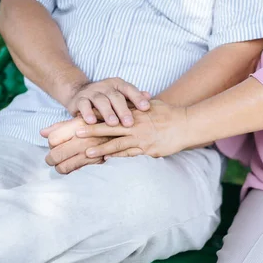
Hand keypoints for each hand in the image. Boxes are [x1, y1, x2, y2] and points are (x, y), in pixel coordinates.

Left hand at [41, 118, 110, 173]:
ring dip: (61, 168)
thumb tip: (42, 133)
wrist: (129, 127)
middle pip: (56, 154)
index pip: (52, 139)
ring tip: (61, 166)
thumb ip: (62, 126)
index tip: (54, 146)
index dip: (50, 144)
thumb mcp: (83, 120)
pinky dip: (75, 171)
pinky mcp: (102, 161)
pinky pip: (80, 171)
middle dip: (51, 159)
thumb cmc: (103, 124)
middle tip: (52, 160)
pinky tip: (77, 169)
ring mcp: (92, 151)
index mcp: (79, 125)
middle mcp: (85, 138)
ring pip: (65, 166)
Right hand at [66, 78, 150, 125]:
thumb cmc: (106, 98)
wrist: (79, 93)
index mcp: (117, 84)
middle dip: (123, 110)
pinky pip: (83, 105)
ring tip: (113, 123)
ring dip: (107, 112)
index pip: (129, 89)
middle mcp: (105, 86)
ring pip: (100, 101)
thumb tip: (149, 96)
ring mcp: (91, 92)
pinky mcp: (79, 100)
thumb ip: (133, 97)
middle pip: (115, 97)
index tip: (146, 108)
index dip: (138, 98)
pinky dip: (87, 113)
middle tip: (130, 123)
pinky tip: (92, 122)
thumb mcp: (120, 96)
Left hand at [74, 100, 188, 158]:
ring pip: (117, 144)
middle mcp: (135, 125)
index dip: (95, 115)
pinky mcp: (148, 150)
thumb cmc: (169, 114)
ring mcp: (141, 138)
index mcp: (134, 113)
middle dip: (92, 131)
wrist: (186, 124)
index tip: (80, 116)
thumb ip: (136, 105)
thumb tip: (124, 102)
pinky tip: (107, 160)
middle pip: (109, 128)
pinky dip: (118, 157)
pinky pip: (130, 154)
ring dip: (101, 148)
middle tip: (76, 132)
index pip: (111, 113)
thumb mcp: (151, 105)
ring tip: (87, 152)